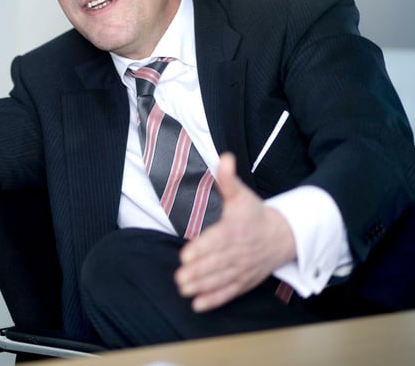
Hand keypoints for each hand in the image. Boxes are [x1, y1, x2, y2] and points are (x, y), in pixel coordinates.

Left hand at [174, 153, 296, 311]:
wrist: (284, 235)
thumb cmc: (255, 214)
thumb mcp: (242, 194)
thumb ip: (228, 179)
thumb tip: (224, 157)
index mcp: (236, 229)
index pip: (218, 240)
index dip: (202, 248)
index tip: (186, 254)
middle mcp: (240, 251)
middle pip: (217, 263)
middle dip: (198, 272)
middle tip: (180, 278)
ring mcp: (244, 268)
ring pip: (222, 279)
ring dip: (202, 286)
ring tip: (184, 290)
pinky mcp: (245, 281)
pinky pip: (230, 292)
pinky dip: (215, 300)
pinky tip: (198, 305)